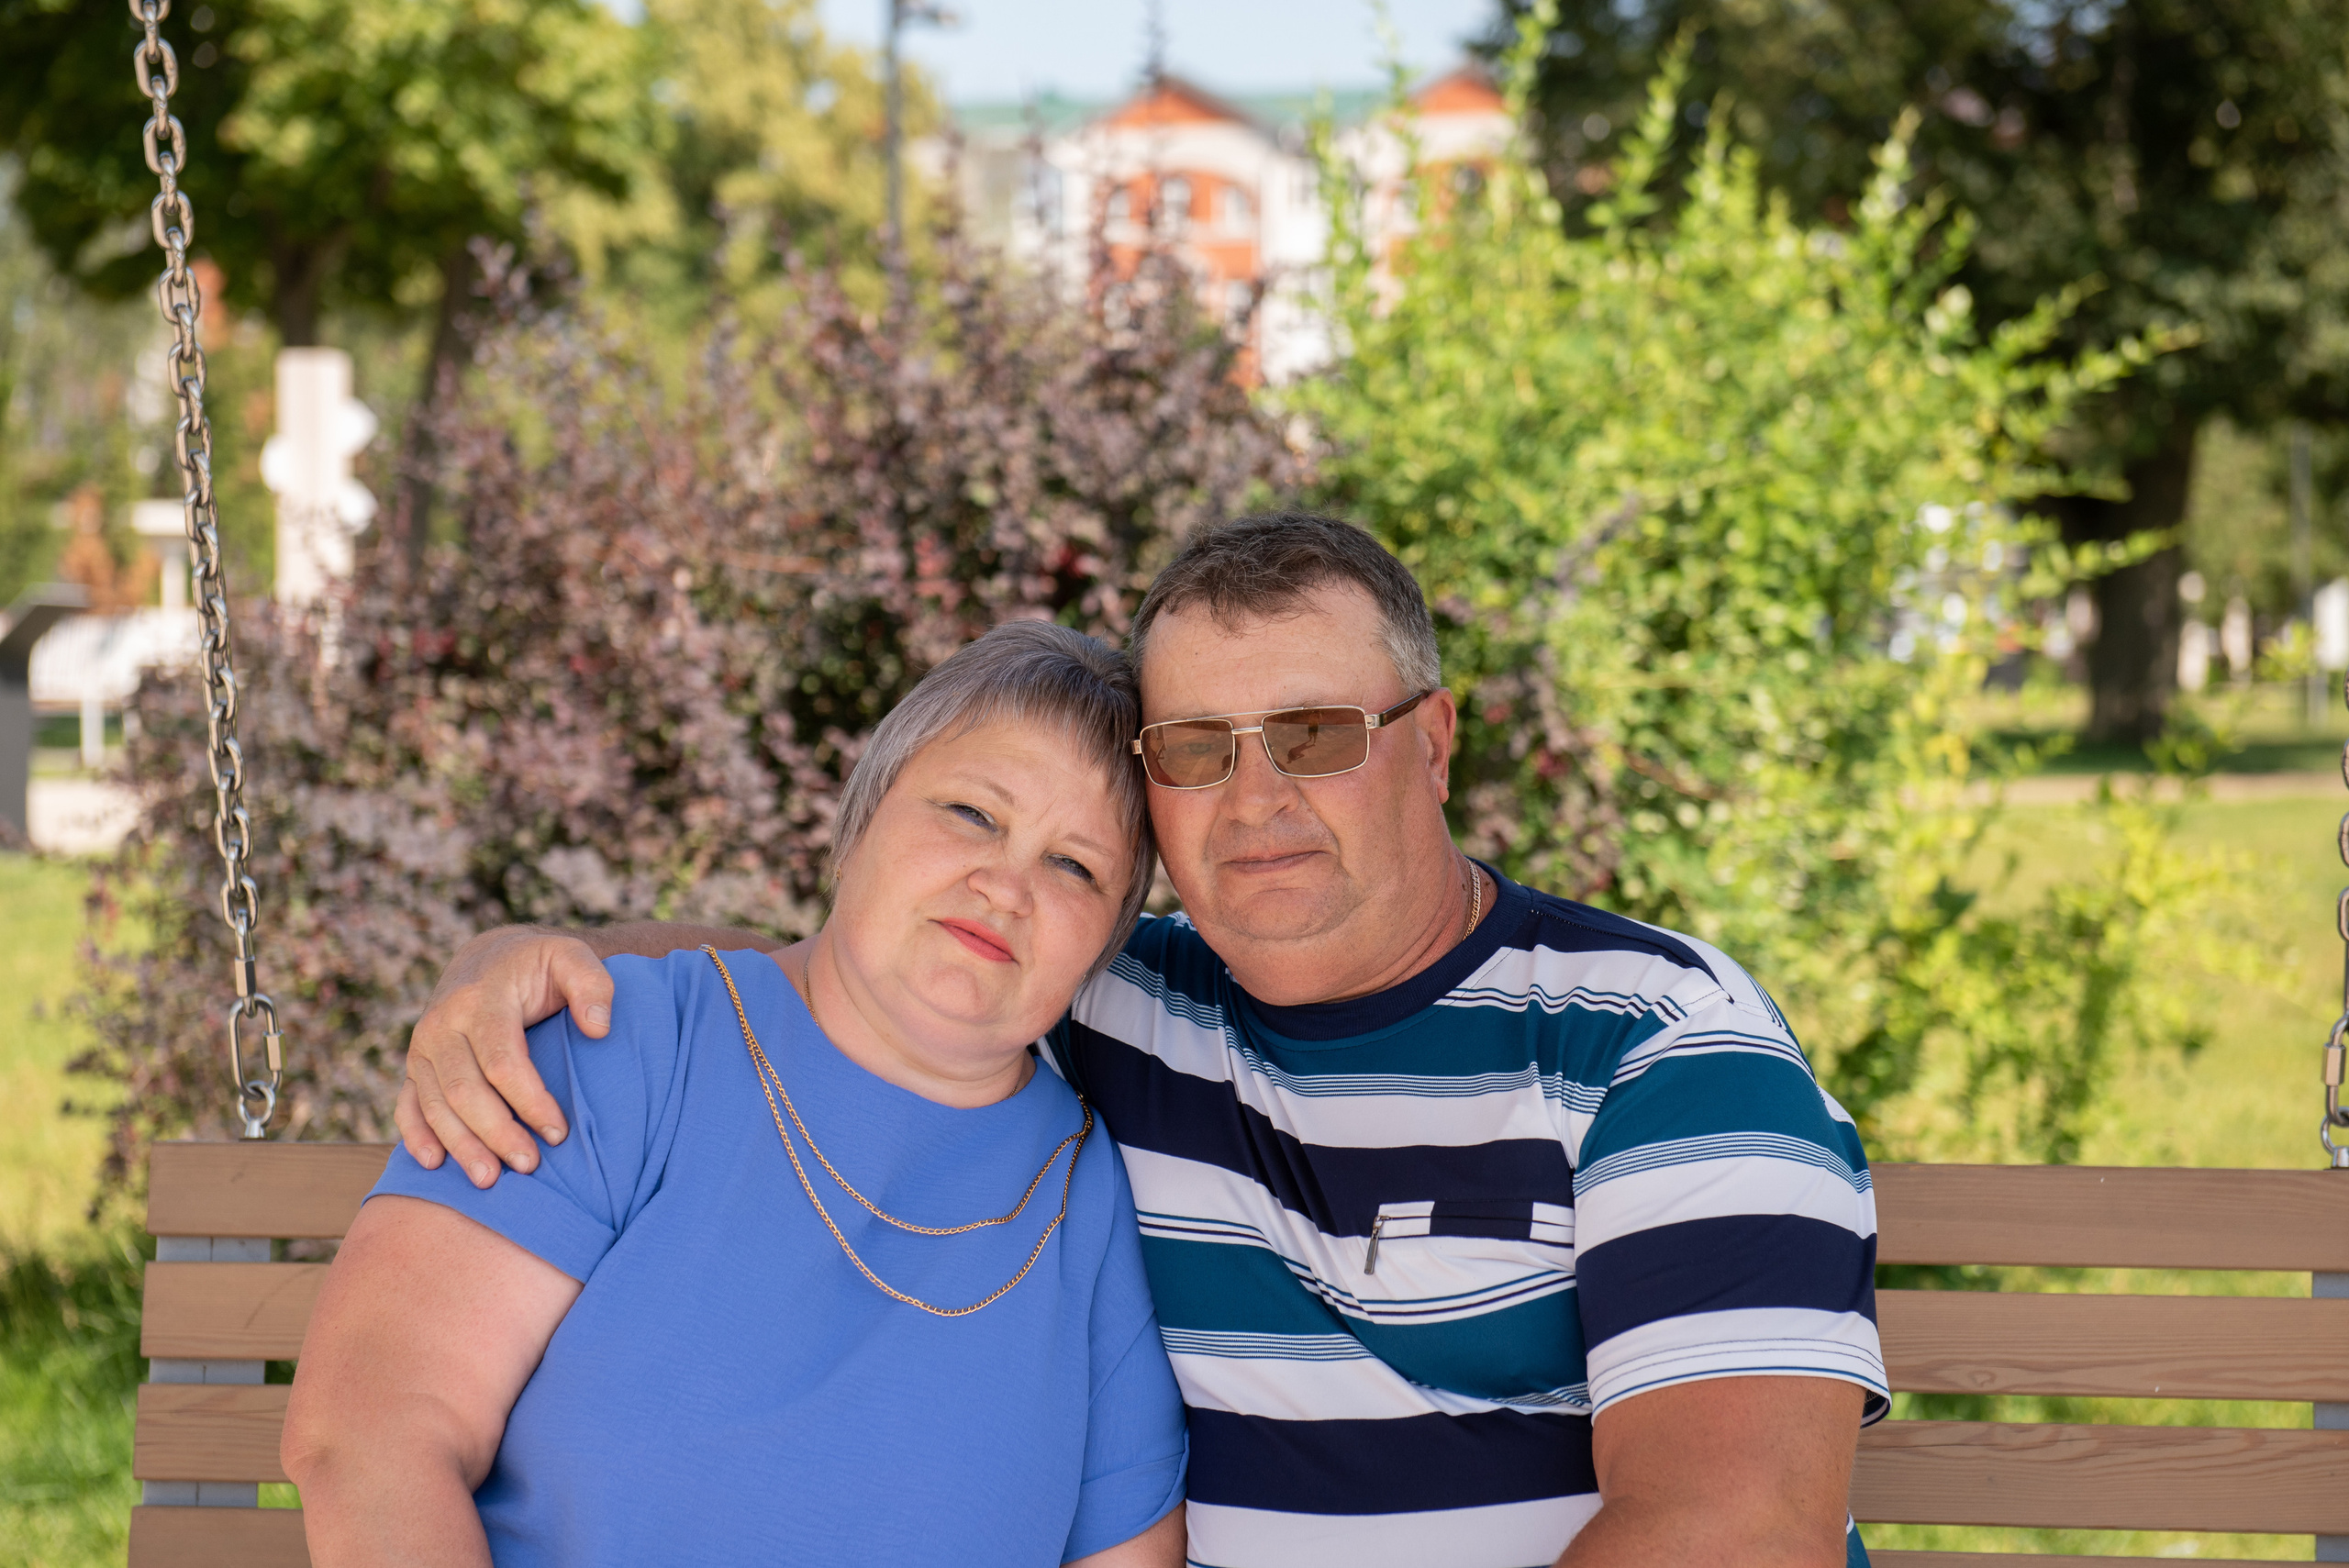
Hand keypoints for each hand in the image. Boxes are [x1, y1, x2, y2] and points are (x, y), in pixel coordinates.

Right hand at [395, 926, 613, 1187]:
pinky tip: (434, 1163)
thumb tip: (598, 1029)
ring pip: (435, 1105)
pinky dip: (416, 1136)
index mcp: (482, 998)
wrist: (490, 957)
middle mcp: (443, 1023)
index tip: (559, 1132)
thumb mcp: (572, 958)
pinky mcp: (414, 1065)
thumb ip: (593, 984)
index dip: (530, 1101)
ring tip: (490, 1180)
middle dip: (496, 1133)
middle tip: (530, 1166)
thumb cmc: (539, 966)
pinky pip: (407, 1104)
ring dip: (461, 1145)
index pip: (503, 1062)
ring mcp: (423, 1046)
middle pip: (464, 1090)